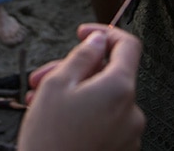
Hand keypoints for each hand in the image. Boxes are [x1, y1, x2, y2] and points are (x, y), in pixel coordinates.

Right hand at [20, 24, 143, 150]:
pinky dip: (84, 115)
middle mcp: (132, 110)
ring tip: (41, 105)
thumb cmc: (50, 136)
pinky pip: (105, 121)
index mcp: (119, 88)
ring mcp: (130, 132)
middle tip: (42, 79)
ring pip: (103, 99)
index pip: (127, 46)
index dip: (104, 33)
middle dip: (76, 71)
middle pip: (109, 75)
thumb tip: (98, 42)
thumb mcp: (57, 85)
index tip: (83, 33)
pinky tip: (57, 122)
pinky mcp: (122, 148)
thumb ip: (81, 57)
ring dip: (75, 95)